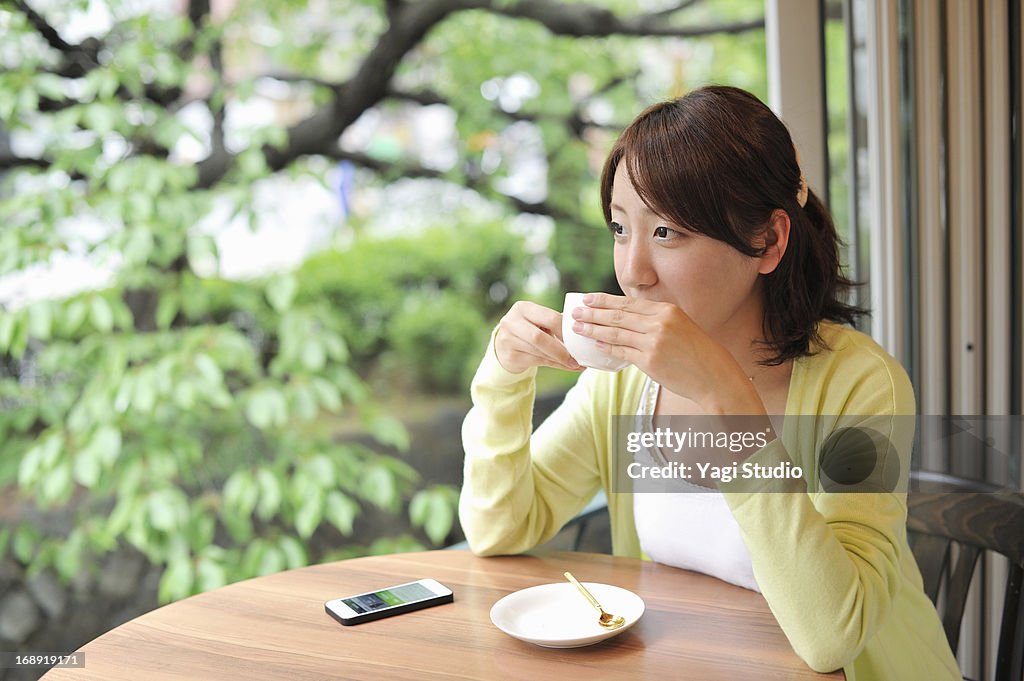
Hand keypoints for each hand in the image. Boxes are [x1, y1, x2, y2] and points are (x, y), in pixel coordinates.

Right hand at [493, 301, 581, 373]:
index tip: (579, 339)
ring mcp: (507, 339)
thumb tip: (584, 329)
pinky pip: (536, 361)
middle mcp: (512, 321)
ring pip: (538, 352)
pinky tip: (564, 366)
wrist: (504, 346)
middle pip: (539, 337)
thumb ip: (555, 323)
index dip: (565, 330)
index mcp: (523, 308)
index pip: (549, 317)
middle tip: (575, 358)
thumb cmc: (529, 330)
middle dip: (560, 349)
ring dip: (558, 359)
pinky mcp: (509, 355)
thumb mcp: (538, 321)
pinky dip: (553, 364)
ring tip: (574, 363)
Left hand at [570, 293, 764, 414]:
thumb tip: (627, 321)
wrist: (716, 377)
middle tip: (575, 311)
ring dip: (593, 330)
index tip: (588, 299)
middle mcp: (660, 323)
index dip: (605, 301)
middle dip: (593, 313)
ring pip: (616, 333)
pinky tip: (595, 345)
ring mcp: (654, 342)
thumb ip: (657, 322)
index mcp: (668, 311)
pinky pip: (622, 352)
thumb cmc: (699, 354)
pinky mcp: (650, 361)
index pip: (628, 303)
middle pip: (618, 316)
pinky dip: (606, 348)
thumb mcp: (681, 327)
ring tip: (578, 328)